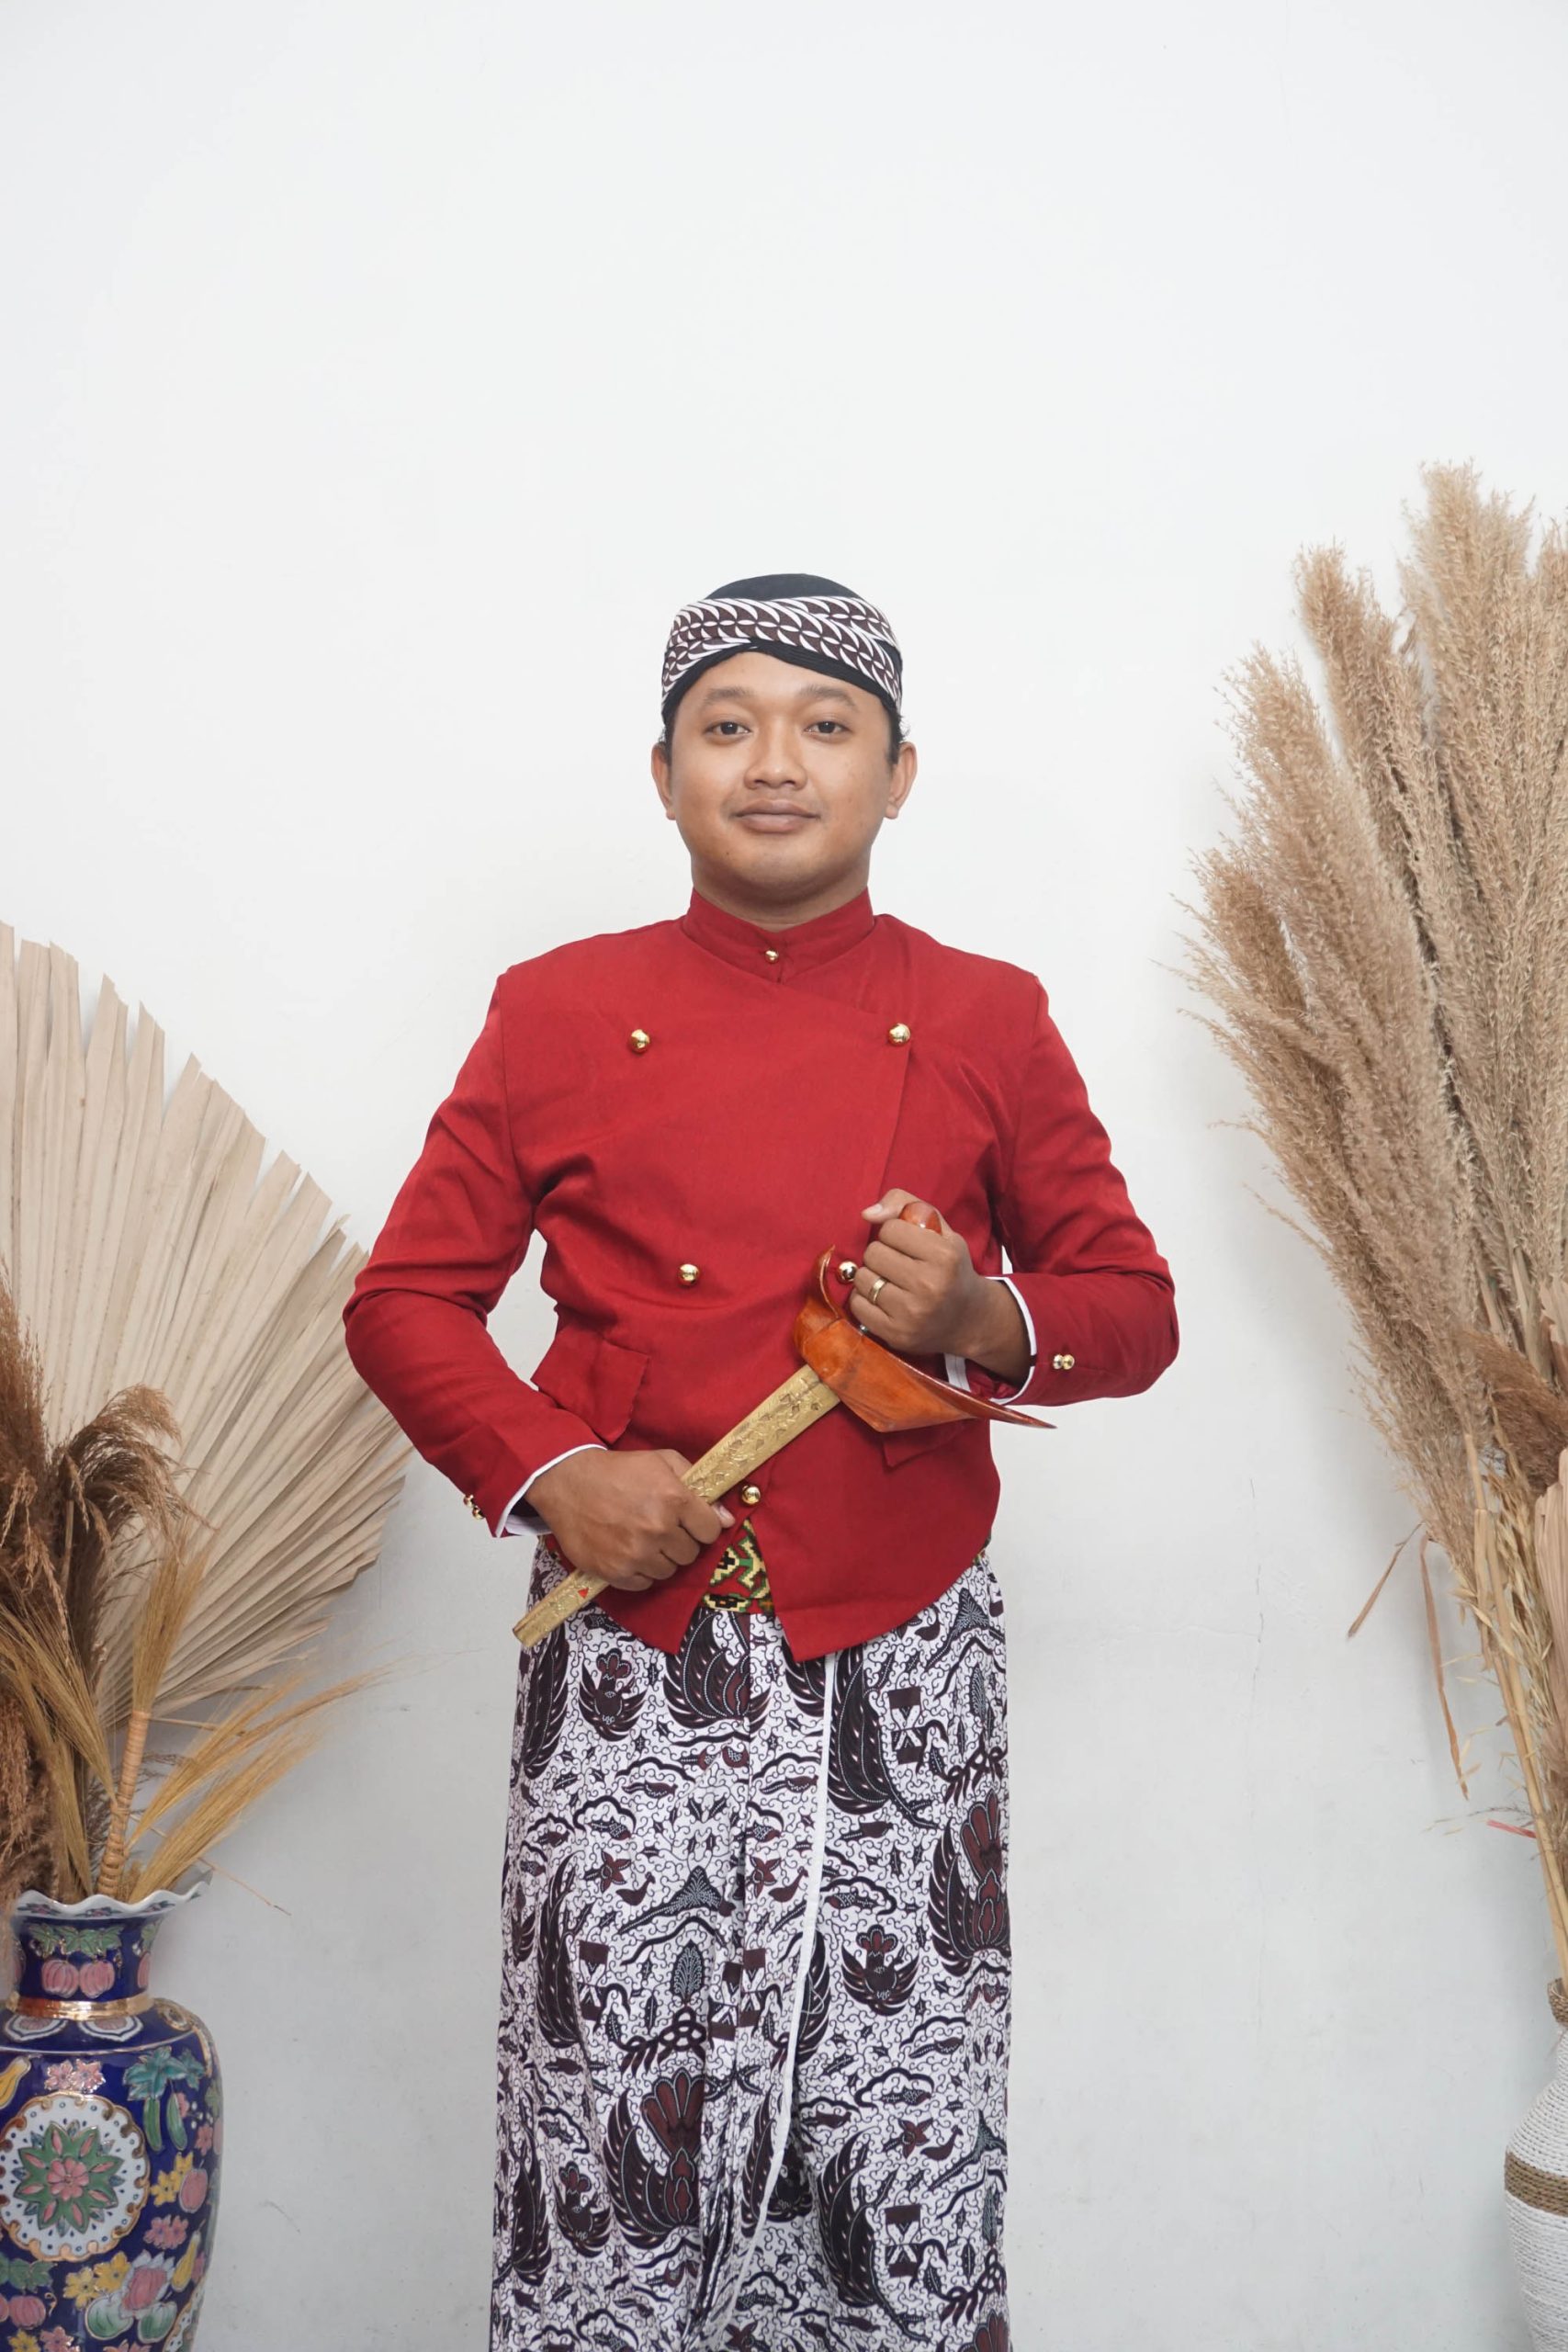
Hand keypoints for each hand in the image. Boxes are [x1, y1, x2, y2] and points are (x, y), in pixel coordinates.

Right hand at [524, 1449, 733, 1592]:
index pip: (710, 1531)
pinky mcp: (616, 1572)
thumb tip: (725, 1519)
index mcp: (675, 1500)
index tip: (688, 1521)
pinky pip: (644, 1584)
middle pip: (690, 1554)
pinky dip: (640, 1571)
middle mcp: (658, 1530)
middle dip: (680, 1541)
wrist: (569, 1483)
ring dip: (661, 1558)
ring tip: (643, 1539)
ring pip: (669, 1571)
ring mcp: (636, 1554)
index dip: (701, 1525)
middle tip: (661, 1528)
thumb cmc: (619, 1470)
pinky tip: (629, 1552)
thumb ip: (698, 1486)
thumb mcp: (662, 1461)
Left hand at [852, 1190, 1028, 1381]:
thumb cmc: (950, 1268)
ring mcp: (911, 1313)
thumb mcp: (941, 1230)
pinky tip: (882, 1298)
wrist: (968, 1319)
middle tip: (898, 1264)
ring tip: (890, 1281)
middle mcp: (929, 1285)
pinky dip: (864, 1298)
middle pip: (873, 1253)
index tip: (907, 1245)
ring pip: (862, 1278)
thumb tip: (866, 1214)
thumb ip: (905, 1205)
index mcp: (944, 1256)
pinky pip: (857, 1305)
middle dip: (881, 1254)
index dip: (894, 1233)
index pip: (890, 1229)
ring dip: (871, 1276)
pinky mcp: (896, 1334)